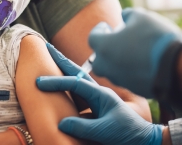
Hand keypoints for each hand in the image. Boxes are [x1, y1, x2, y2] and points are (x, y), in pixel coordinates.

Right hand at [36, 43, 163, 144]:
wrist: (145, 140)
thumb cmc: (128, 134)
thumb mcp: (105, 131)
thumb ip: (82, 126)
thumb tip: (61, 123)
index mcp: (100, 94)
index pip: (74, 83)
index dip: (56, 82)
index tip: (39, 83)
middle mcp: (98, 92)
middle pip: (75, 72)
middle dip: (61, 59)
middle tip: (47, 47)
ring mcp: (98, 98)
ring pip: (77, 80)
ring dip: (64, 69)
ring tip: (52, 60)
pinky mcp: (97, 106)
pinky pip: (79, 92)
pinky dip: (68, 85)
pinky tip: (62, 84)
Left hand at [89, 8, 181, 97]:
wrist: (179, 68)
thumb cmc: (157, 38)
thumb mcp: (142, 17)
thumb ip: (128, 15)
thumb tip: (124, 16)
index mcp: (105, 47)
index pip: (92, 38)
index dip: (99, 30)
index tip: (106, 26)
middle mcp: (108, 66)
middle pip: (97, 60)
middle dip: (103, 50)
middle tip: (114, 41)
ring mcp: (121, 80)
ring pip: (111, 71)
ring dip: (116, 61)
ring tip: (130, 51)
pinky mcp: (135, 90)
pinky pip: (126, 79)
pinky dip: (129, 71)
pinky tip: (141, 63)